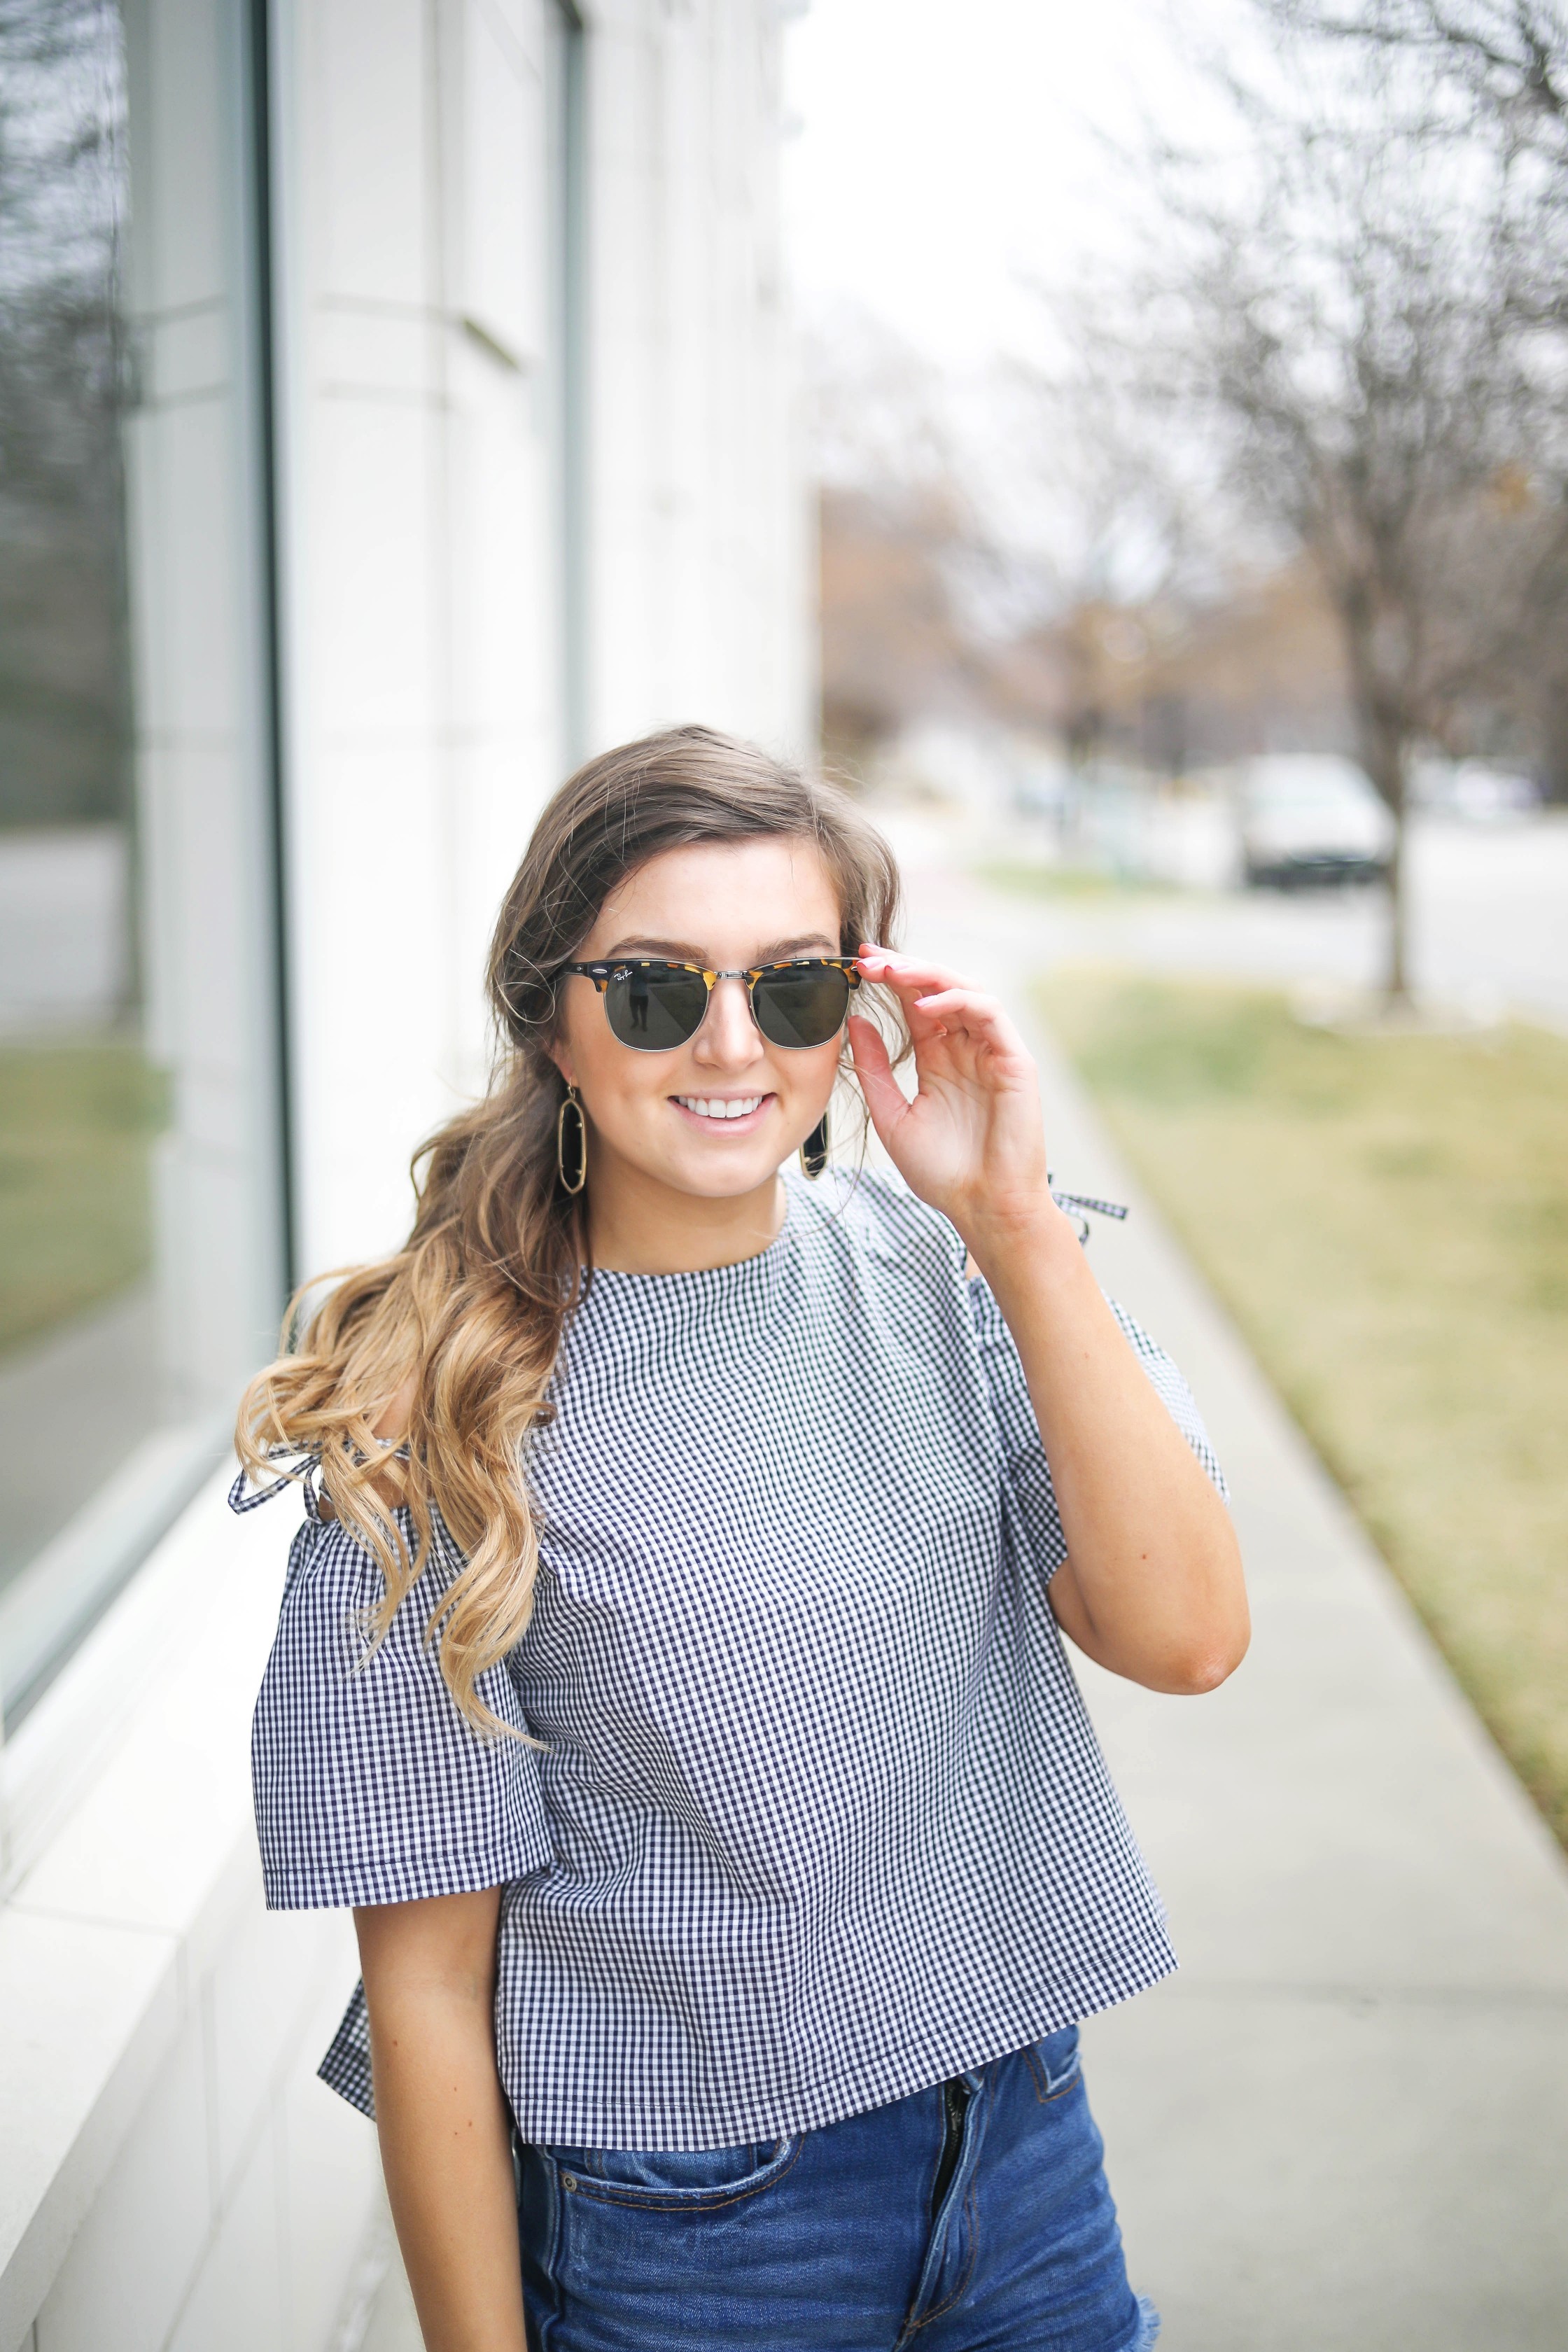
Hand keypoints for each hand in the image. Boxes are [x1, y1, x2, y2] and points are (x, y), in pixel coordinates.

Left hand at [847, 945, 1062, 1254]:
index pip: (915, 1003)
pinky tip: (925, 1004)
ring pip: (966, 990)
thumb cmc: (942, 1171)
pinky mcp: (1014, 1060)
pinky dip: (958, 1000)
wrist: (982, 1207)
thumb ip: (875, 1069)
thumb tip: (853, 1021)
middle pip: (938, 988)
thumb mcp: (892, 1116)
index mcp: (940, 1058)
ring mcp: (992, 1051)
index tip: (856, 963)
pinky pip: (989, 1014)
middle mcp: (967, 1048)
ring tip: (892, 971)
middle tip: (869, 957)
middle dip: (904, 966)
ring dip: (929, 974)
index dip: (889, 978)